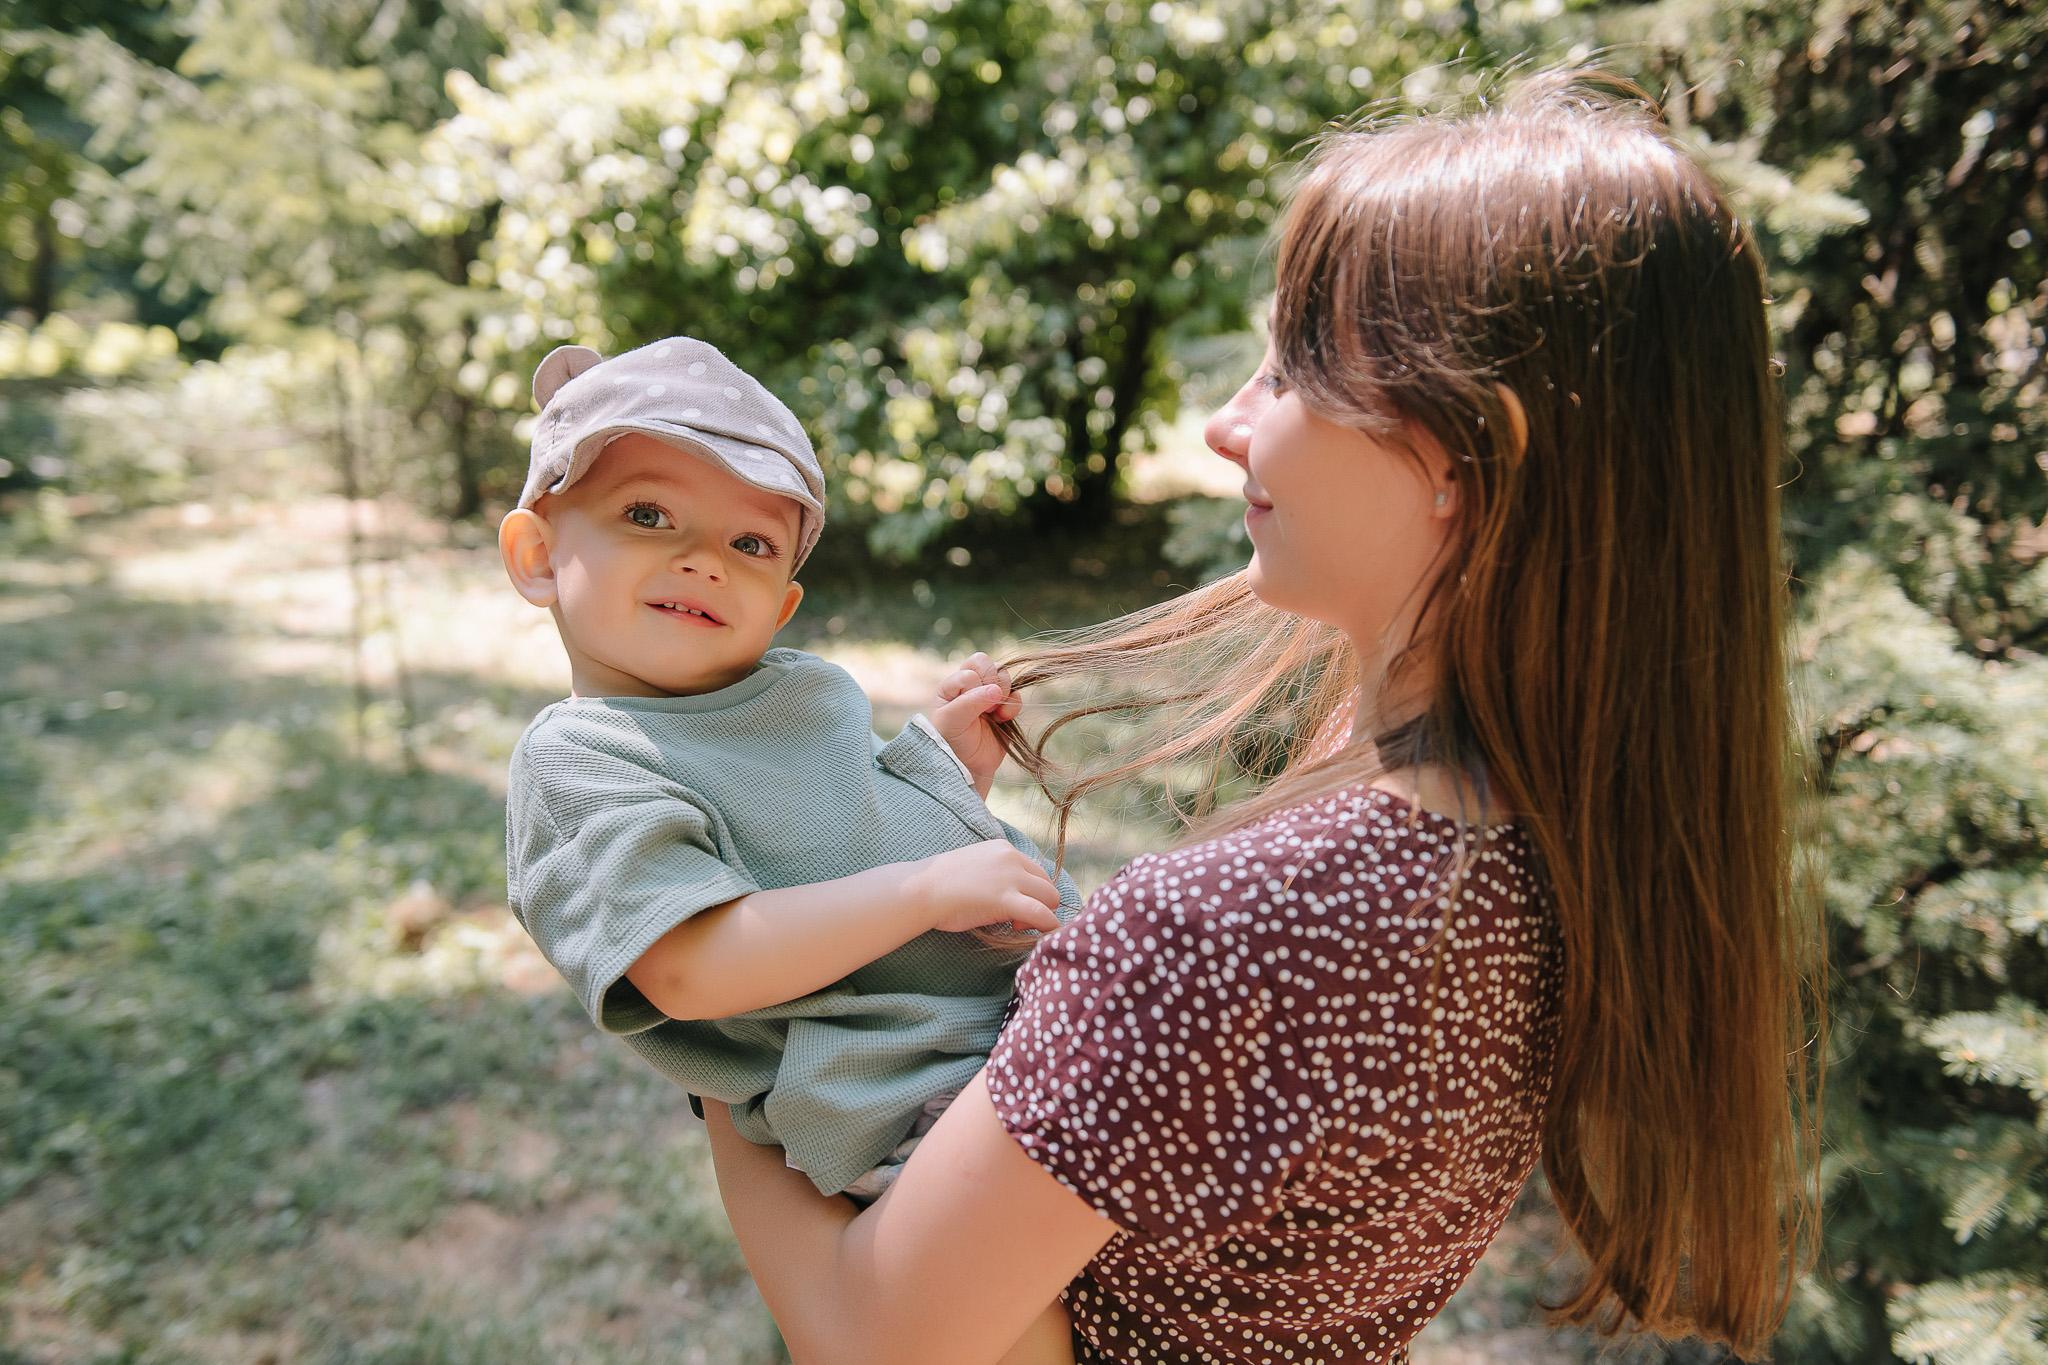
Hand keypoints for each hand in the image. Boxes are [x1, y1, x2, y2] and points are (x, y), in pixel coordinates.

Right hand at [909, 839, 1060, 935]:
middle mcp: (1011, 858)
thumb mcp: (975, 867)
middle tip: (1017, 919)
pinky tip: (1040, 934)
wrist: (921, 889)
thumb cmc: (939, 884)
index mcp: (1004, 849)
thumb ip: (996, 874)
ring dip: (1042, 915)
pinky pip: (1042, 914)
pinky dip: (1049, 926)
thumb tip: (1013, 893)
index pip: (1036, 871)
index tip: (1015, 905)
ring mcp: (1010, 877)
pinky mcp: (1005, 899)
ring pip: (1050, 898)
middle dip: (1040, 903)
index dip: (1031, 892)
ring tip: (1018, 925)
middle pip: (1047, 884)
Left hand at [931, 651, 1019, 797]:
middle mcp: (969, 687)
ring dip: (1003, 693)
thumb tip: (996, 689)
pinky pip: (1016, 695)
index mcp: (952, 685)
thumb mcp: (952, 721)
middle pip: (988, 664)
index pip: (972, 667)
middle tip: (986, 705)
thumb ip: (970, 702)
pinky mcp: (1004, 708)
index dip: (976, 684)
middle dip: (992, 681)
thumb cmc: (952, 744)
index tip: (969, 706)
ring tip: (993, 713)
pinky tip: (1002, 719)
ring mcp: (987, 696)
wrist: (969, 768)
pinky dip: (1013, 705)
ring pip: (1003, 676)